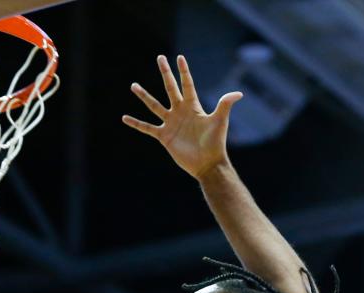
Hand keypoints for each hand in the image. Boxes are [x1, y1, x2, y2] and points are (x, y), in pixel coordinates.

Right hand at [122, 54, 241, 179]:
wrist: (207, 164)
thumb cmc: (215, 143)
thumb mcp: (220, 121)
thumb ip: (225, 105)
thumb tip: (238, 93)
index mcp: (193, 106)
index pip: (187, 84)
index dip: (183, 71)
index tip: (179, 57)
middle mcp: (180, 112)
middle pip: (170, 88)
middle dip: (165, 73)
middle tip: (159, 58)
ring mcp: (171, 123)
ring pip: (154, 105)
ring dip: (144, 96)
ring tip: (134, 85)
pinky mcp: (164, 136)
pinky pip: (147, 127)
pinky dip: (136, 123)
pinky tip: (124, 117)